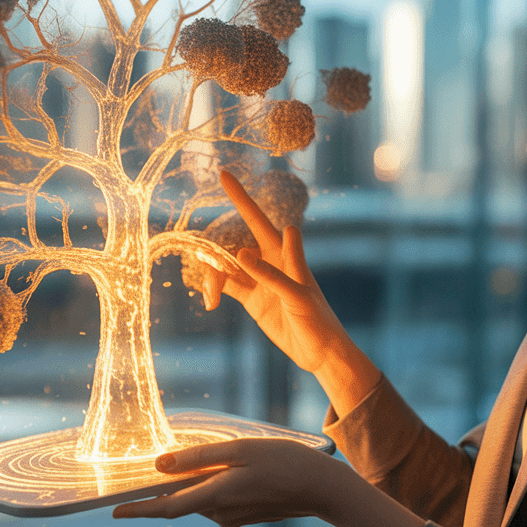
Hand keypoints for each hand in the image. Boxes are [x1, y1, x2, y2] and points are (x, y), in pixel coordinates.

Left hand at [111, 438, 331, 525]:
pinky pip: (220, 501)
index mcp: (216, 497)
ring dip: (197, 484)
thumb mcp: (241, 450)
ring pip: (203, 499)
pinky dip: (215, 487)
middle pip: (184, 500)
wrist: (322, 488)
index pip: (167, 509)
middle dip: (169, 488)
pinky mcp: (246, 517)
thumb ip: (199, 459)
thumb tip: (161, 465)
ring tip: (208, 459)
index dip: (138, 510)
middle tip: (155, 468)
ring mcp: (234, 518)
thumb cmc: (284, 462)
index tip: (114, 511)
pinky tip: (233, 469)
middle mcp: (221, 514)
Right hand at [202, 169, 356, 373]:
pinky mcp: (252, 298)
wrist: (320, 352)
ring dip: (213, 277)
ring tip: (211, 299)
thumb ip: (272, 275)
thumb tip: (242, 252)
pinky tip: (210, 302)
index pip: (257, 219)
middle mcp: (269, 260)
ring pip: (225, 267)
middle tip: (206, 270)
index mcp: (283, 252)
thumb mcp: (297, 296)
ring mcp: (258, 278)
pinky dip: (214, 290)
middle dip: (214, 253)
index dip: (240, 197)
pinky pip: (226, 285)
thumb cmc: (317, 320)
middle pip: (232, 245)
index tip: (223, 174)